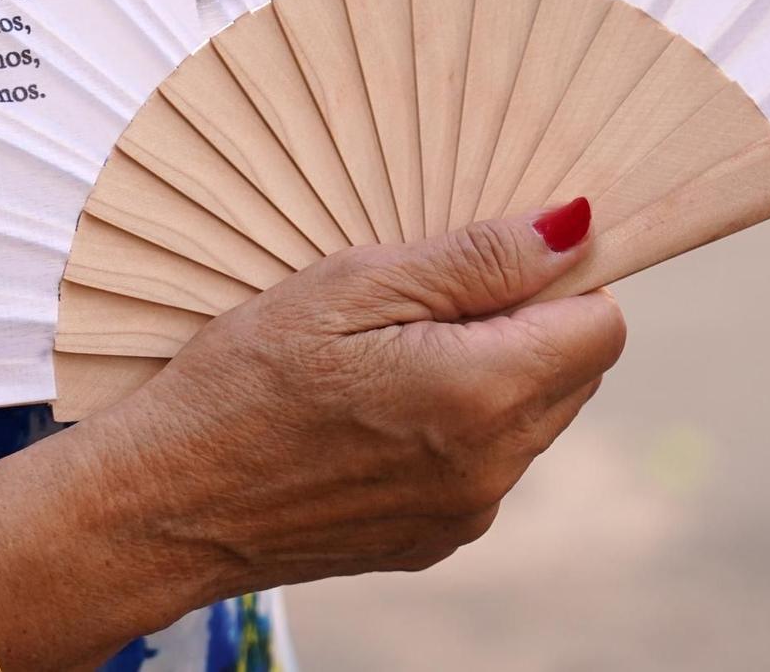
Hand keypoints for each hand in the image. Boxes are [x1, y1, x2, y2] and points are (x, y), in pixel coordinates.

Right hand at [105, 198, 620, 592]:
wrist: (166, 504)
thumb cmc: (242, 379)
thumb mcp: (351, 286)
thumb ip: (476, 260)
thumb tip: (576, 229)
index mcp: (481, 394)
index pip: (603, 325)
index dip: (559, 280)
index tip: (490, 262)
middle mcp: (492, 467)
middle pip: (576, 373)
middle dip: (527, 324)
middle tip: (422, 302)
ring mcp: (466, 512)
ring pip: (532, 419)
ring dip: (492, 375)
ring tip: (386, 355)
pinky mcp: (434, 539)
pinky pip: (485, 464)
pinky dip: (455, 427)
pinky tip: (372, 410)